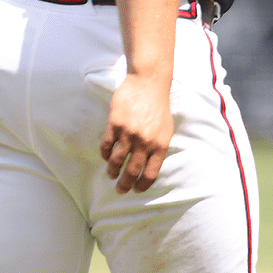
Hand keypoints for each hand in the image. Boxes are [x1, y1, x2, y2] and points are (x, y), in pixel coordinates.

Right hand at [99, 73, 173, 193]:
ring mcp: (129, 133)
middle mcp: (144, 142)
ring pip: (117, 161)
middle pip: (132, 171)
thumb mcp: (166, 129)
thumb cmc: (159, 106)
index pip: (150, 174)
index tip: (136, 190)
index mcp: (159, 145)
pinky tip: (106, 157)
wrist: (148, 83)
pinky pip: (107, 146)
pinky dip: (105, 155)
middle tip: (120, 190)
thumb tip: (150, 166)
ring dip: (112, 172)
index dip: (141, 185)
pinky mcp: (115, 124)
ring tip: (111, 175)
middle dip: (124, 185)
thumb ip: (159, 148)